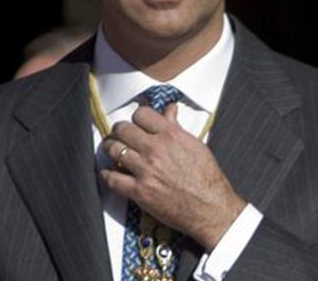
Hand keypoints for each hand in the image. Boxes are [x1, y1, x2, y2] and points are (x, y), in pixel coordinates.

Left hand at [101, 103, 243, 250]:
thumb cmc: (207, 178)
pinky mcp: (139, 191)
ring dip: (111, 149)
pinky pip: (111, 178)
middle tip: (121, 135)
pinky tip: (110, 172)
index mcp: (172, 136)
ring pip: (114, 150)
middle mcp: (156, 150)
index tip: (137, 123)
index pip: (142, 114)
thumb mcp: (196, 146)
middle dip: (120, 131)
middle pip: (123, 129)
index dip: (137, 117)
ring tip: (114, 150)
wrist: (210, 208)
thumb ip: (177, 127)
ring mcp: (145, 170)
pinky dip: (107, 174)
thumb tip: (169, 110)